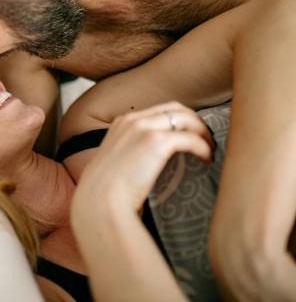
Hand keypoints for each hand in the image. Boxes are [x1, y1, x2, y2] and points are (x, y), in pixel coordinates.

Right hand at [72, 101, 213, 213]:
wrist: (100, 200)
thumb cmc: (105, 191)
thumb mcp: (114, 162)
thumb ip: (129, 152)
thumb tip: (146, 162)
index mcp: (122, 122)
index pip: (159, 110)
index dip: (179, 119)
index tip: (190, 133)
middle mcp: (133, 120)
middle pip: (175, 109)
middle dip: (195, 121)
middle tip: (206, 138)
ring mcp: (144, 129)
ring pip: (186, 119)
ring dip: (203, 132)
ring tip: (210, 148)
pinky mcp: (157, 143)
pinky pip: (191, 139)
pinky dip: (203, 147)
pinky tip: (206, 158)